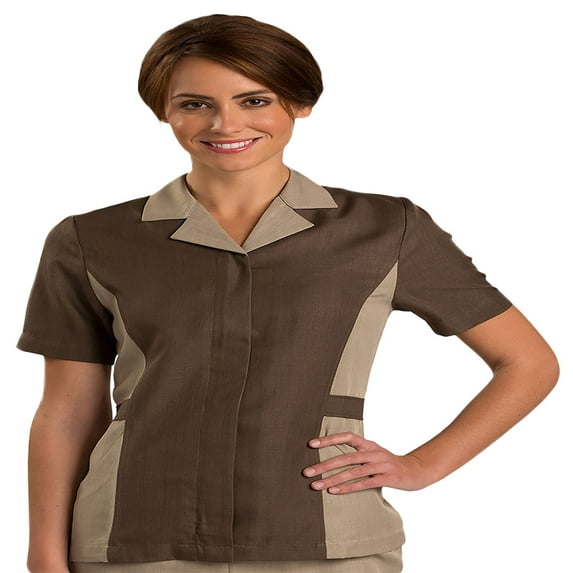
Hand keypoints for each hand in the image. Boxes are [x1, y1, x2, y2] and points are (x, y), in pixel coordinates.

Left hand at [302, 432, 433, 493]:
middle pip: (345, 457)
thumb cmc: (388, 464)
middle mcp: (373, 452)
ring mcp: (381, 465)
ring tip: (316, 485)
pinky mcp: (387, 478)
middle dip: (324, 465)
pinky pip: (364, 483)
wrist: (416, 471)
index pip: (346, 436)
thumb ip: (357, 453)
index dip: (329, 439)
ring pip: (352, 471)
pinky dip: (348, 488)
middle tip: (307, 472)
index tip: (311, 444)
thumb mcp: (373, 454)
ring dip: (332, 479)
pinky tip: (334, 492)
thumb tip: (332, 456)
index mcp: (368, 444)